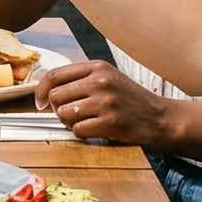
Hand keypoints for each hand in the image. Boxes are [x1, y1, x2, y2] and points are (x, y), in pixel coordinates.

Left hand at [35, 61, 181, 147]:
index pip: (55, 75)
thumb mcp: (108, 80)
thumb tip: (46, 92)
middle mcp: (100, 81)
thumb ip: (81, 81)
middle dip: (58, 110)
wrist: (160, 118)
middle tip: (73, 116)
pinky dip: (82, 134)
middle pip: (55, 96)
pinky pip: (78, 130)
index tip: (40, 103)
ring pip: (64, 114)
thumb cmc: (130, 101)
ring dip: (70, 123)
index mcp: (97, 67)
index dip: (41, 91)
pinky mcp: (111, 121)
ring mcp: (106, 101)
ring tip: (86, 122)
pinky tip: (95, 130)